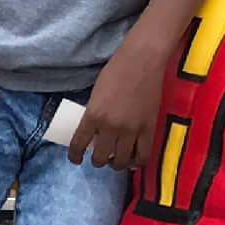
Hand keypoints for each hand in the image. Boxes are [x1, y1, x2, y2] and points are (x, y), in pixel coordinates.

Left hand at [70, 43, 168, 170]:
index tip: (76, 159)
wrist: (142, 61)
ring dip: (117, 164)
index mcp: (93, 115)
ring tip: (116, 161)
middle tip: (100, 157)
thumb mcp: (96, 93)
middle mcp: (110, 127)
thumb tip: (95, 130)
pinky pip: (143, 155)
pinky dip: (137, 162)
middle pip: (101, 157)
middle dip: (99, 161)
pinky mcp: (149, 129)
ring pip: (122, 161)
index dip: (75, 156)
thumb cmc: (117, 70)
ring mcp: (131, 130)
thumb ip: (94, 113)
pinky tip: (133, 160)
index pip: (79, 144)